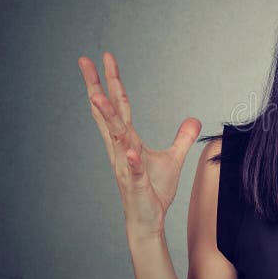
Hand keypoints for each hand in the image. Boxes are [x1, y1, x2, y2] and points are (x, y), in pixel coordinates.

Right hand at [78, 52, 200, 241]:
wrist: (148, 221)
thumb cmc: (154, 191)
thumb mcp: (173, 159)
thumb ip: (181, 137)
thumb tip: (193, 119)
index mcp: (129, 140)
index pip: (120, 105)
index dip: (113, 81)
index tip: (105, 57)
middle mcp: (121, 149)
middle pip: (108, 112)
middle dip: (97, 86)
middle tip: (84, 61)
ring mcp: (125, 166)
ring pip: (115, 137)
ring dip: (107, 117)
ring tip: (97, 95)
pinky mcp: (135, 184)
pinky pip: (132, 170)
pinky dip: (131, 160)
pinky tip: (131, 151)